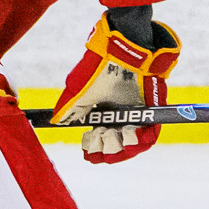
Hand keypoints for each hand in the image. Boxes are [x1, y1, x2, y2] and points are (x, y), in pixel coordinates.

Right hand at [51, 15, 180, 163]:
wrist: (122, 55)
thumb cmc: (100, 71)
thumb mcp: (79, 94)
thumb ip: (69, 110)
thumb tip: (56, 122)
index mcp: (104, 113)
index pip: (100, 139)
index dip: (94, 149)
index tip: (89, 153)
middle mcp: (121, 116)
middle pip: (117, 146)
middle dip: (108, 149)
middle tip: (101, 140)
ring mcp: (137, 115)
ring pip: (133, 144)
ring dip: (124, 147)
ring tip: (115, 136)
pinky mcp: (152, 112)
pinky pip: (150, 136)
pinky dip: (141, 140)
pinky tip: (131, 136)